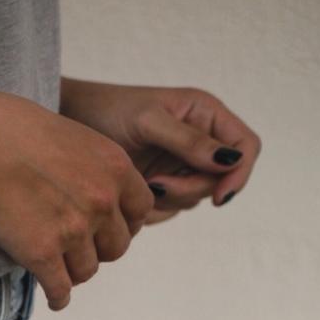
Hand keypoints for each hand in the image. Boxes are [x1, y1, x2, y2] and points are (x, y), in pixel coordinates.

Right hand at [0, 90, 155, 310]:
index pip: (141, 210)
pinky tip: (55, 298)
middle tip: (80, 249)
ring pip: (87, 271)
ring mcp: (74, 230)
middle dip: (100, 250)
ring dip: (74, 272)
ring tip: (59, 267)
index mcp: (116, 169)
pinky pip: (60, 290)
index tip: (108, 227)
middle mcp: (102, 201)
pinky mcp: (44, 254)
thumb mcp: (78, 140)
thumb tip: (104, 198)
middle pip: (117, 247)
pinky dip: (58, 298)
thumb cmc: (22, 134)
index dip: (125, 223)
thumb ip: (97, 170)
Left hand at [58, 79, 260, 223]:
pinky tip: (134, 190)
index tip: (218, 197)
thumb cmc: (109, 111)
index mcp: (207, 114)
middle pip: (221, 180)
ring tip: (140, 181)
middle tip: (155, 186)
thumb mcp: (150, 121)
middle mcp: (201, 140)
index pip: (246, 146)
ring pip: (195, 198)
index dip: (240, 172)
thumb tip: (229, 160)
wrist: (74, 125)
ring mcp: (184, 165)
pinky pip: (171, 208)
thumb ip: (189, 140)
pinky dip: (154, 207)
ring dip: (169, 199)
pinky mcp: (165, 186)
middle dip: (190, 189)